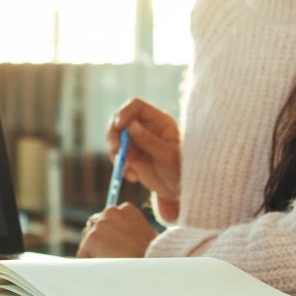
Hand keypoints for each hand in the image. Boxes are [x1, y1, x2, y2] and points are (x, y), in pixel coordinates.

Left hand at [76, 203, 157, 258]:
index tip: (117, 246)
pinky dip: (89, 262)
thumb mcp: (144, 236)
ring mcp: (100, 224)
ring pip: (88, 241)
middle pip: (95, 227)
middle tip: (112, 256)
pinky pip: (83, 254)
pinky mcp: (92, 238)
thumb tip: (117, 239)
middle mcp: (111, 211)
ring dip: (94, 251)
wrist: (150, 264)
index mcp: (127, 209)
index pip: (109, 220)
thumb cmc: (152, 255)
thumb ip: (128, 230)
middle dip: (100, 241)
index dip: (111, 236)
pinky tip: (103, 268)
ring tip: (110, 263)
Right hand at [106, 99, 181, 221]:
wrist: (178, 189)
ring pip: (115, 137)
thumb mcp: (167, 155)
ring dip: (116, 153)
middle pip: (119, 119)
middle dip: (114, 134)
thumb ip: (149, 140)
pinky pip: (116, 154)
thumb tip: (131, 126)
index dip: (124, 113)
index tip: (119, 126)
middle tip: (116, 150)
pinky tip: (133, 177)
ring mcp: (136, 140)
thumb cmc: (181, 170)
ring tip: (128, 169)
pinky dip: (120, 166)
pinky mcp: (130, 154)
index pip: (136, 106)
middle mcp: (145, 126)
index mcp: (159, 120)